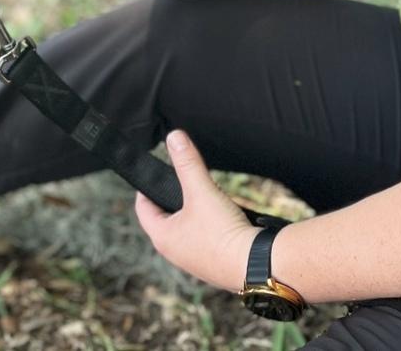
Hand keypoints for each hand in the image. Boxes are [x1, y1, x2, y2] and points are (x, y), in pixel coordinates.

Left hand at [135, 130, 259, 291]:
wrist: (257, 265)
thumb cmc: (223, 232)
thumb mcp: (202, 190)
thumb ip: (187, 162)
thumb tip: (174, 136)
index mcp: (163, 238)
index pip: (143, 209)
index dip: (146, 189)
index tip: (155, 174)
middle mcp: (175, 253)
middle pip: (164, 219)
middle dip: (170, 199)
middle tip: (179, 180)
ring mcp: (195, 261)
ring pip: (185, 230)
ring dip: (190, 212)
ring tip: (201, 194)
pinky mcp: (214, 264)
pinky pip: (204, 240)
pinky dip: (207, 225)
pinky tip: (221, 216)